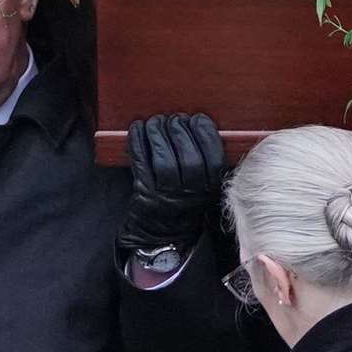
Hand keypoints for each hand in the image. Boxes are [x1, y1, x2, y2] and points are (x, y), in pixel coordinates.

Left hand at [118, 113, 224, 255]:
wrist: (165, 233)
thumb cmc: (187, 198)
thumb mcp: (207, 185)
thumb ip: (208, 158)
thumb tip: (197, 120)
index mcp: (212, 188)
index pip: (213, 157)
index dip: (205, 133)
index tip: (198, 118)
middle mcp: (192, 193)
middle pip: (188, 157)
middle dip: (180, 130)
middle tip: (174, 118)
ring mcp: (167, 195)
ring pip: (163, 159)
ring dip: (158, 134)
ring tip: (156, 121)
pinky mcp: (145, 194)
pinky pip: (141, 163)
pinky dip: (137, 142)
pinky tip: (137, 128)